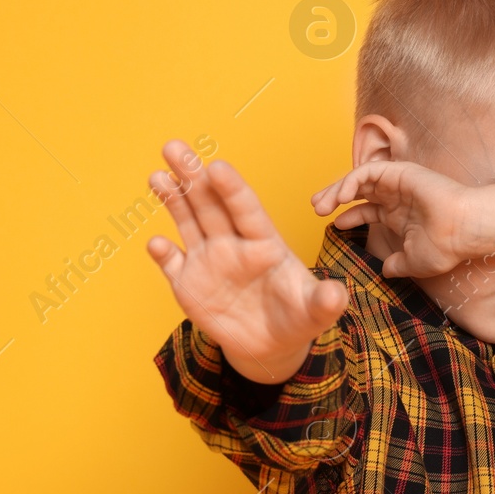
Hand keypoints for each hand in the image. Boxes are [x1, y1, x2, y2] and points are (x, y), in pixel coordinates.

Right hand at [146, 140, 347, 383]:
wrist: (272, 345)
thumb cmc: (298, 317)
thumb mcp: (316, 312)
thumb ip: (326, 301)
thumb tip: (338, 295)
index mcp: (265, 242)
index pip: (246, 209)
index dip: (232, 189)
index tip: (217, 166)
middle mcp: (233, 243)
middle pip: (211, 204)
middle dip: (192, 176)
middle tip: (174, 148)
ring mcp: (209, 260)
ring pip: (188, 222)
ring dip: (172, 199)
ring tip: (156, 176)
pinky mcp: (189, 283)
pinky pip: (172, 263)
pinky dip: (162, 253)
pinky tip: (156, 243)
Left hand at [310, 161, 477, 277]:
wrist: (463, 230)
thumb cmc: (445, 247)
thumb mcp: (413, 262)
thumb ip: (397, 264)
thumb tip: (384, 271)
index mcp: (400, 215)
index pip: (367, 210)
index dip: (348, 216)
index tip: (334, 225)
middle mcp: (397, 196)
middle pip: (358, 191)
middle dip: (334, 198)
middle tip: (316, 208)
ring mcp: (398, 182)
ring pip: (359, 179)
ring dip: (337, 189)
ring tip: (322, 204)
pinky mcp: (400, 171)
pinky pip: (368, 171)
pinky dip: (351, 181)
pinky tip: (342, 197)